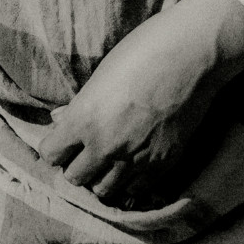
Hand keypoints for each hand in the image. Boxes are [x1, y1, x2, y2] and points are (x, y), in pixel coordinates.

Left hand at [37, 0, 243, 205]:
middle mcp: (106, 145)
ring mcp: (135, 159)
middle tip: (86, 150)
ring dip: (102, 176)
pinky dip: (130, 181)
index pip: (50, 154)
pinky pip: (135, 190)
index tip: (63, 140)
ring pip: (103, 190)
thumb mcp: (102, 74)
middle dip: (77, 164)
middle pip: (74, 178)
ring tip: (110, 159)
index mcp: (85, 119)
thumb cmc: (143, 52)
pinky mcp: (162, 164)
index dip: (56, 146)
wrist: (193, 55)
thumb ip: (80, 105)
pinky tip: (133, 163)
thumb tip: (60, 120)